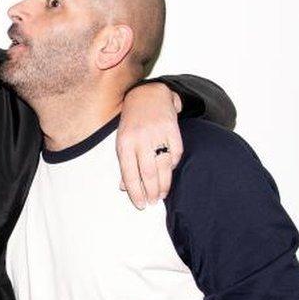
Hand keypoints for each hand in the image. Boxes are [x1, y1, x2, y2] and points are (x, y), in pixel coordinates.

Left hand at [116, 83, 183, 208]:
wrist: (147, 95)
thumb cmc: (132, 122)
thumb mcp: (122, 141)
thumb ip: (125, 163)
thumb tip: (124, 188)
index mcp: (124, 143)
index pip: (129, 174)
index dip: (135, 192)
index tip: (141, 204)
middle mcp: (140, 139)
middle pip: (147, 173)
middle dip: (151, 191)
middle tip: (153, 202)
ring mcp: (156, 133)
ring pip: (163, 166)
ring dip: (164, 184)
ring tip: (162, 195)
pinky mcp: (172, 128)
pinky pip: (175, 153)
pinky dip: (173, 165)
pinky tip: (170, 173)